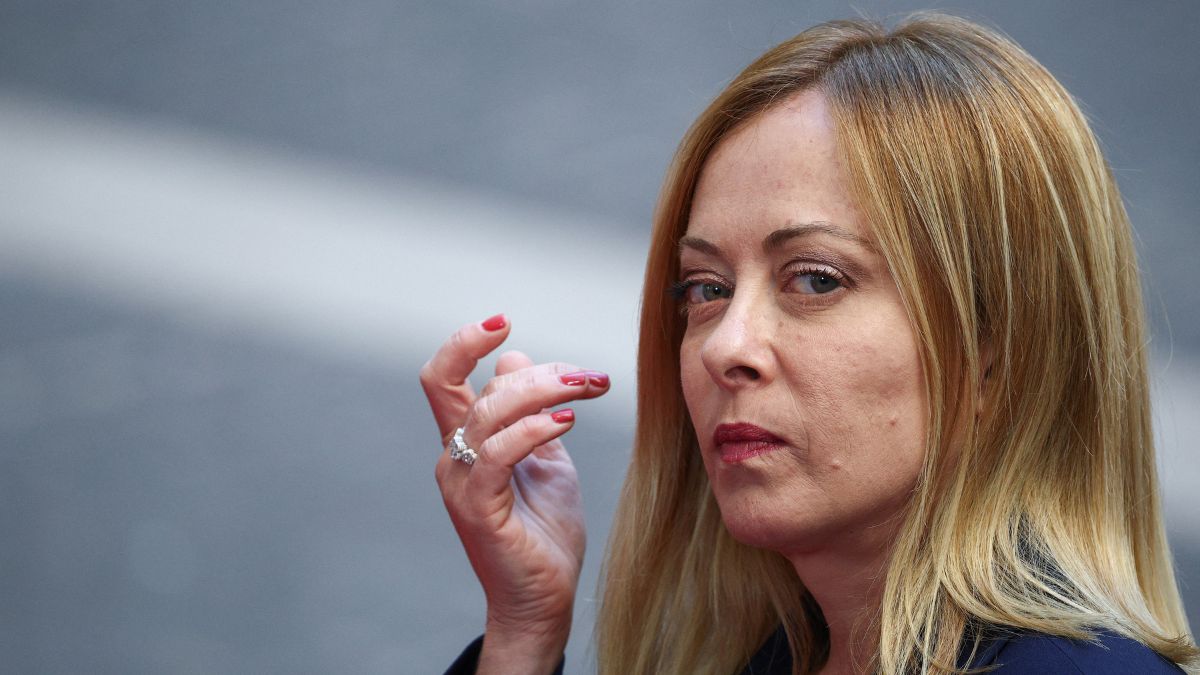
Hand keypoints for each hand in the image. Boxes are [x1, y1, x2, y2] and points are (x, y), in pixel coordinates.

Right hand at [420, 314, 608, 672]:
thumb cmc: (545, 531)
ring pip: (489, 412)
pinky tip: (566, 422)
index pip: (442, 377)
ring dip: (542, 391)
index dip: (463, 342)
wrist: (545, 597)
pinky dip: (532, 429)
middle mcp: (454, 458)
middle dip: (538, 371)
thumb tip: (513, 358)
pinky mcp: (478, 509)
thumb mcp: (545, 457)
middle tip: (589, 377)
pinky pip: (497, 453)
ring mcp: (462, 483)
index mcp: (466, 442)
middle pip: (475, 386)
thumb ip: (529, 412)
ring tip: (586, 390)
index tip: (503, 320)